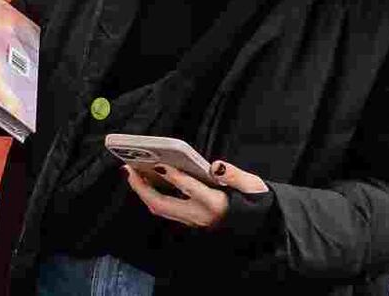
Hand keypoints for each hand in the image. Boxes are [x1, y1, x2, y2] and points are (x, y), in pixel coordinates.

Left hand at [124, 160, 268, 228]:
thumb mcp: (253, 185)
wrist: (259, 225)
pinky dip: (151, 196)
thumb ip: (234, 176)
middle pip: (164, 204)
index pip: (191, 189)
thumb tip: (216, 167)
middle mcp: (200, 216)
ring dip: (143, 192)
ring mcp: (193, 221)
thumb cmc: (256, 201)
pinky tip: (145, 181)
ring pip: (161, 209)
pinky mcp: (189, 221)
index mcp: (216, 205)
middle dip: (143, 188)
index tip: (158, 163)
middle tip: (128, 168)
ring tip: (131, 172)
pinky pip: (165, 209)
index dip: (174, 176)